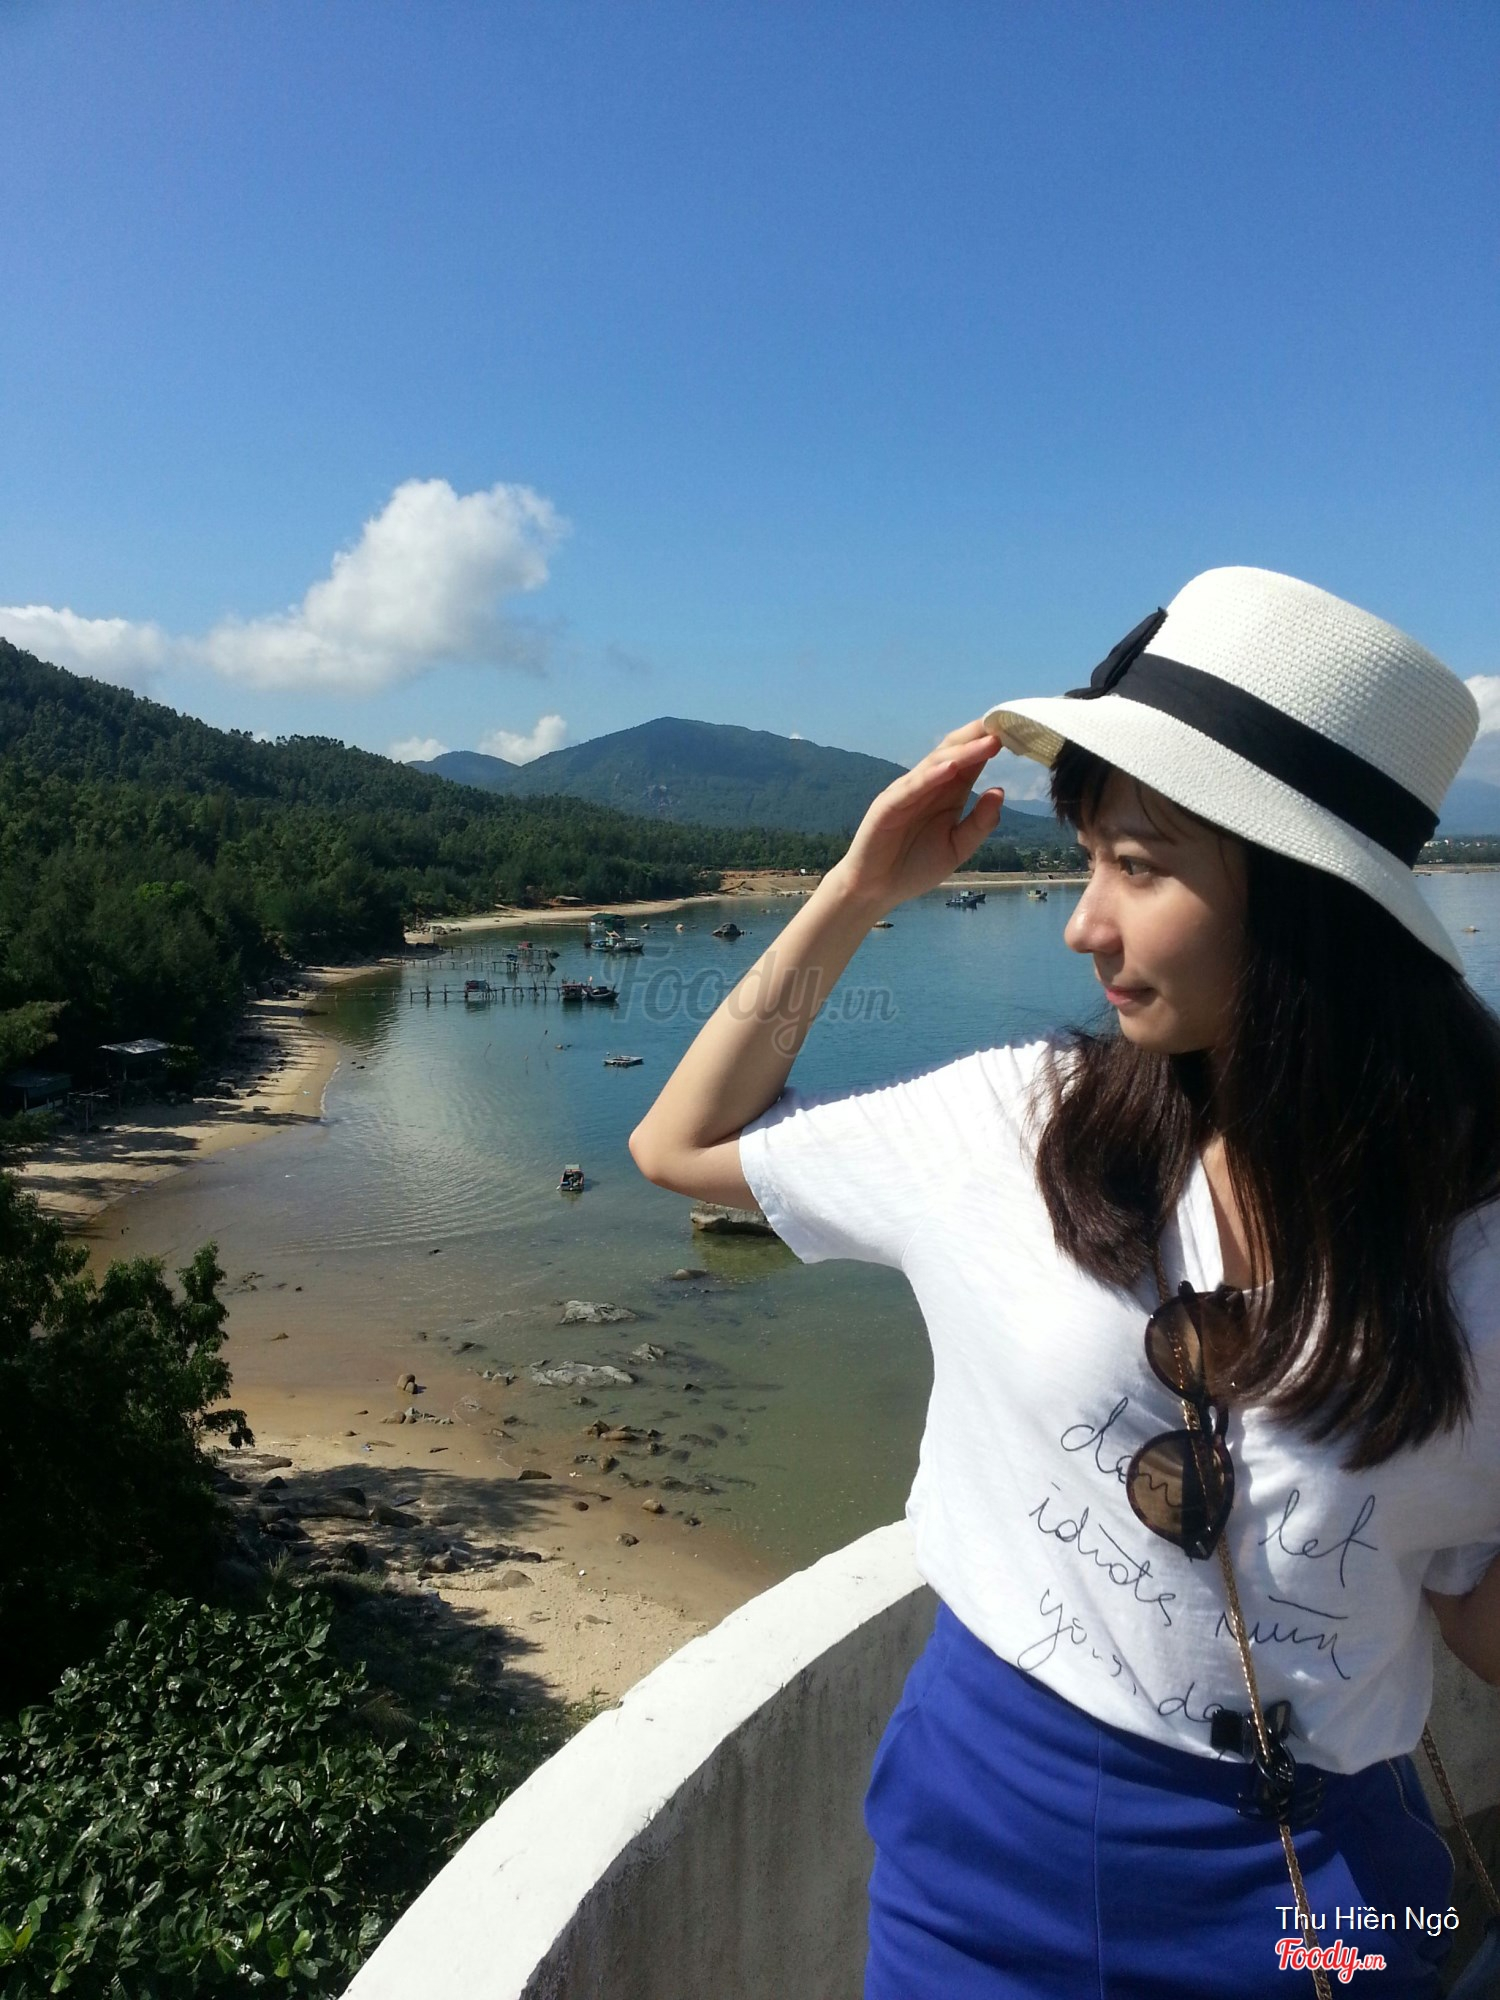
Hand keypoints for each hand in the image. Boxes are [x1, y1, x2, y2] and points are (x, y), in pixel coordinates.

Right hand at [830, 721, 1005, 912]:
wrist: (876, 889)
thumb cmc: (915, 866)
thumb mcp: (958, 848)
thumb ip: (980, 823)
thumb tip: (1000, 791)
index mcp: (948, 793)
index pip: (971, 761)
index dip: (991, 746)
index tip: (1019, 732)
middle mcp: (928, 786)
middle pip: (954, 752)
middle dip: (979, 738)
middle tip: (1007, 725)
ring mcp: (906, 793)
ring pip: (936, 764)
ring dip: (964, 752)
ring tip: (989, 741)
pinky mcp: (888, 807)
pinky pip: (912, 788)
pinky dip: (931, 776)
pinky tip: (951, 767)